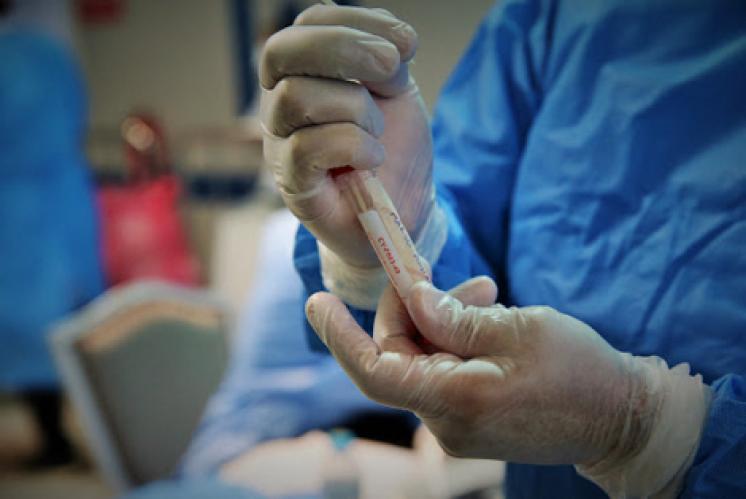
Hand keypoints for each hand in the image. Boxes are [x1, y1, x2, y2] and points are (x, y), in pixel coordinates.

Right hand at [260, 4, 433, 268]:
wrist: (402, 212)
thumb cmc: (393, 149)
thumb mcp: (396, 93)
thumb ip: (386, 60)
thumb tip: (392, 42)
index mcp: (305, 74)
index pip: (308, 24)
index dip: (357, 21)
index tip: (407, 45)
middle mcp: (280, 105)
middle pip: (282, 51)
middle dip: (346, 49)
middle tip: (392, 70)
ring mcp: (279, 145)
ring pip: (296, 97)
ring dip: (355, 109)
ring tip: (377, 133)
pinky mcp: (292, 185)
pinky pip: (306, 148)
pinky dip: (353, 145)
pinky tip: (374, 158)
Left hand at [306, 278, 709, 495]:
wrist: (621, 419)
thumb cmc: (580, 372)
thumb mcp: (518, 328)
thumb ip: (455, 316)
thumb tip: (412, 299)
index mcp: (456, 398)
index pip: (373, 370)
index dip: (340, 335)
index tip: (317, 301)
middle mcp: (447, 421)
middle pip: (400, 355)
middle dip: (417, 307)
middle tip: (456, 278)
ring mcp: (458, 425)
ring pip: (423, 360)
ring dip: (443, 320)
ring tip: (487, 294)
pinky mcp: (471, 420)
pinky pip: (444, 373)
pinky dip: (455, 342)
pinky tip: (487, 321)